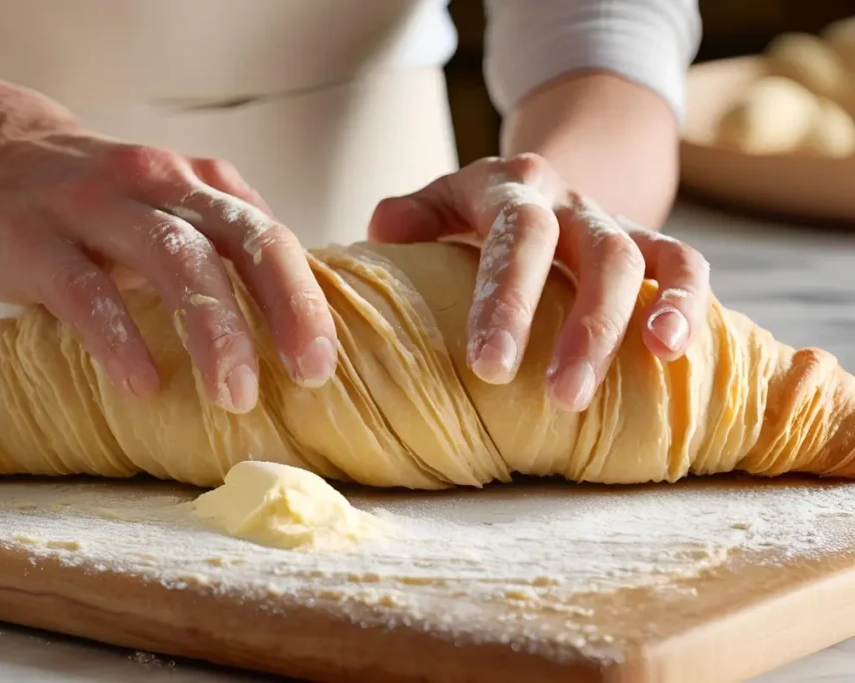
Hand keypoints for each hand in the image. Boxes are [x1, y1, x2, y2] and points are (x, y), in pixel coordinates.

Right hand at [0, 131, 337, 411]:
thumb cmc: (103, 210)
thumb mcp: (173, 214)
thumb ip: (226, 253)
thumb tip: (293, 327)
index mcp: (202, 184)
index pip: (270, 237)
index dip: (304, 300)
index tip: (322, 365)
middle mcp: (159, 181)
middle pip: (237, 238)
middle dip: (281, 309)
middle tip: (304, 376)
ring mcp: (95, 203)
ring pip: (171, 256)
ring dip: (212, 329)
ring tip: (232, 395)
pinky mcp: (33, 236)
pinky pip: (85, 289)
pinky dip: (119, 338)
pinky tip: (142, 384)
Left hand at [368, 154, 710, 412]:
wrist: (535, 183)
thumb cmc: (473, 217)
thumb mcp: (438, 203)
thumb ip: (411, 217)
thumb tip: (385, 229)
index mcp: (508, 189)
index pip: (516, 236)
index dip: (507, 299)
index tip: (490, 366)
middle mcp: (567, 199)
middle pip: (587, 251)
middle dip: (580, 327)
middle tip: (559, 396)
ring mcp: (611, 220)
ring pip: (636, 260)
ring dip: (632, 323)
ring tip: (640, 370)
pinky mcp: (649, 241)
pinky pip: (683, 263)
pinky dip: (685, 303)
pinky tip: (673, 352)